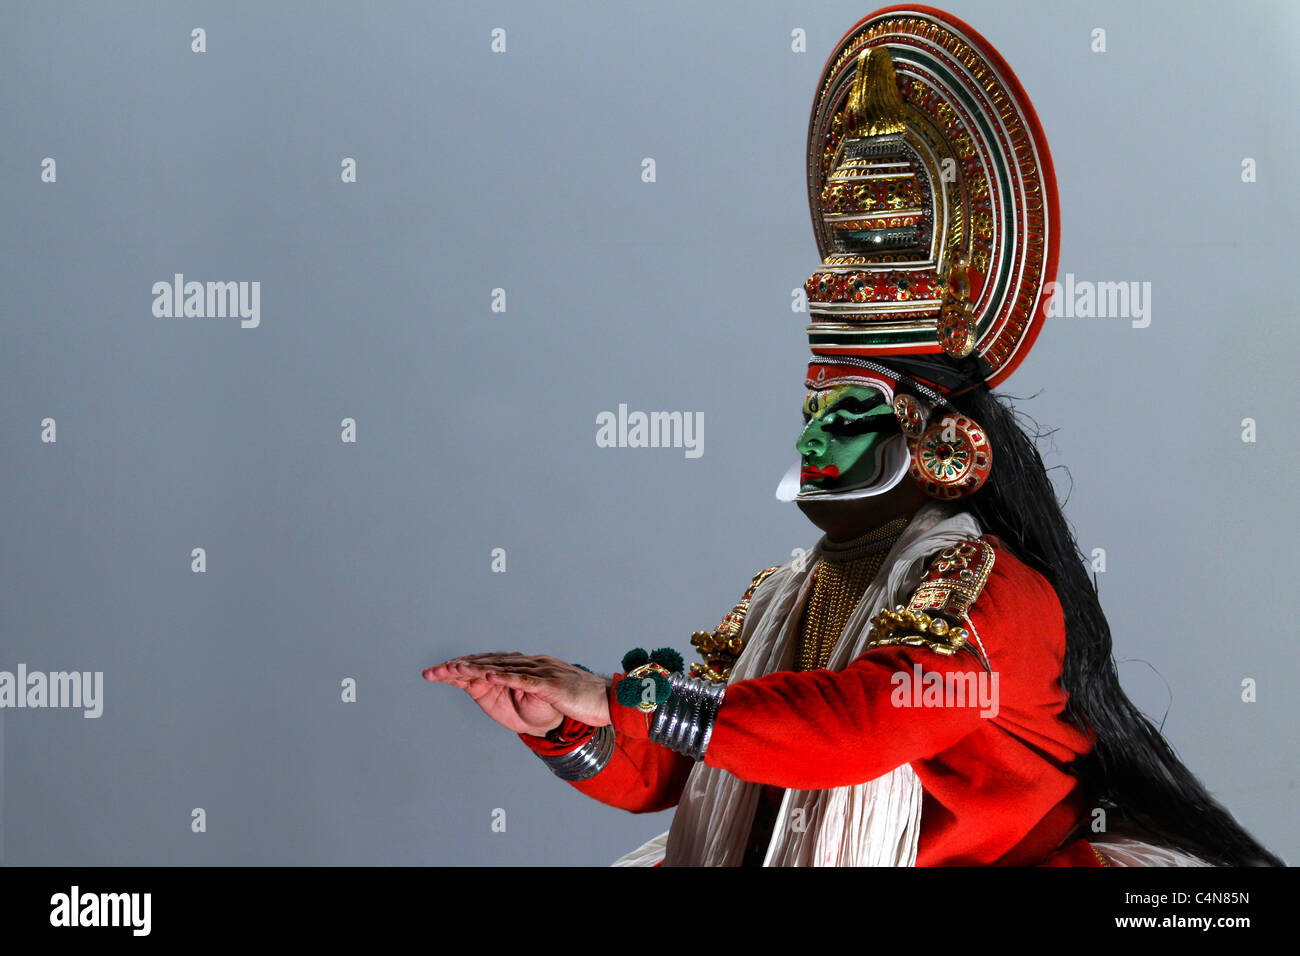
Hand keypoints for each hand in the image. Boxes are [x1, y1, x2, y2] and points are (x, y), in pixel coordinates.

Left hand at [423, 653, 611, 731]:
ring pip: (502, 668)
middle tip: (434, 671)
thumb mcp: (549, 694)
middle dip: (460, 667)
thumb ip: (530, 689)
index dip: (466, 667)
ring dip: (475, 669)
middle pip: (491, 662)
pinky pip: (523, 680)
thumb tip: (514, 690)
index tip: (441, 672)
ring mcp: (542, 672)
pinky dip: (504, 677)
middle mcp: (533, 664)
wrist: (609, 701)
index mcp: (531, 667)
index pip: (493, 664)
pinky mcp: (551, 684)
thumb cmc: (581, 701)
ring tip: (451, 671)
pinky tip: (486, 677)